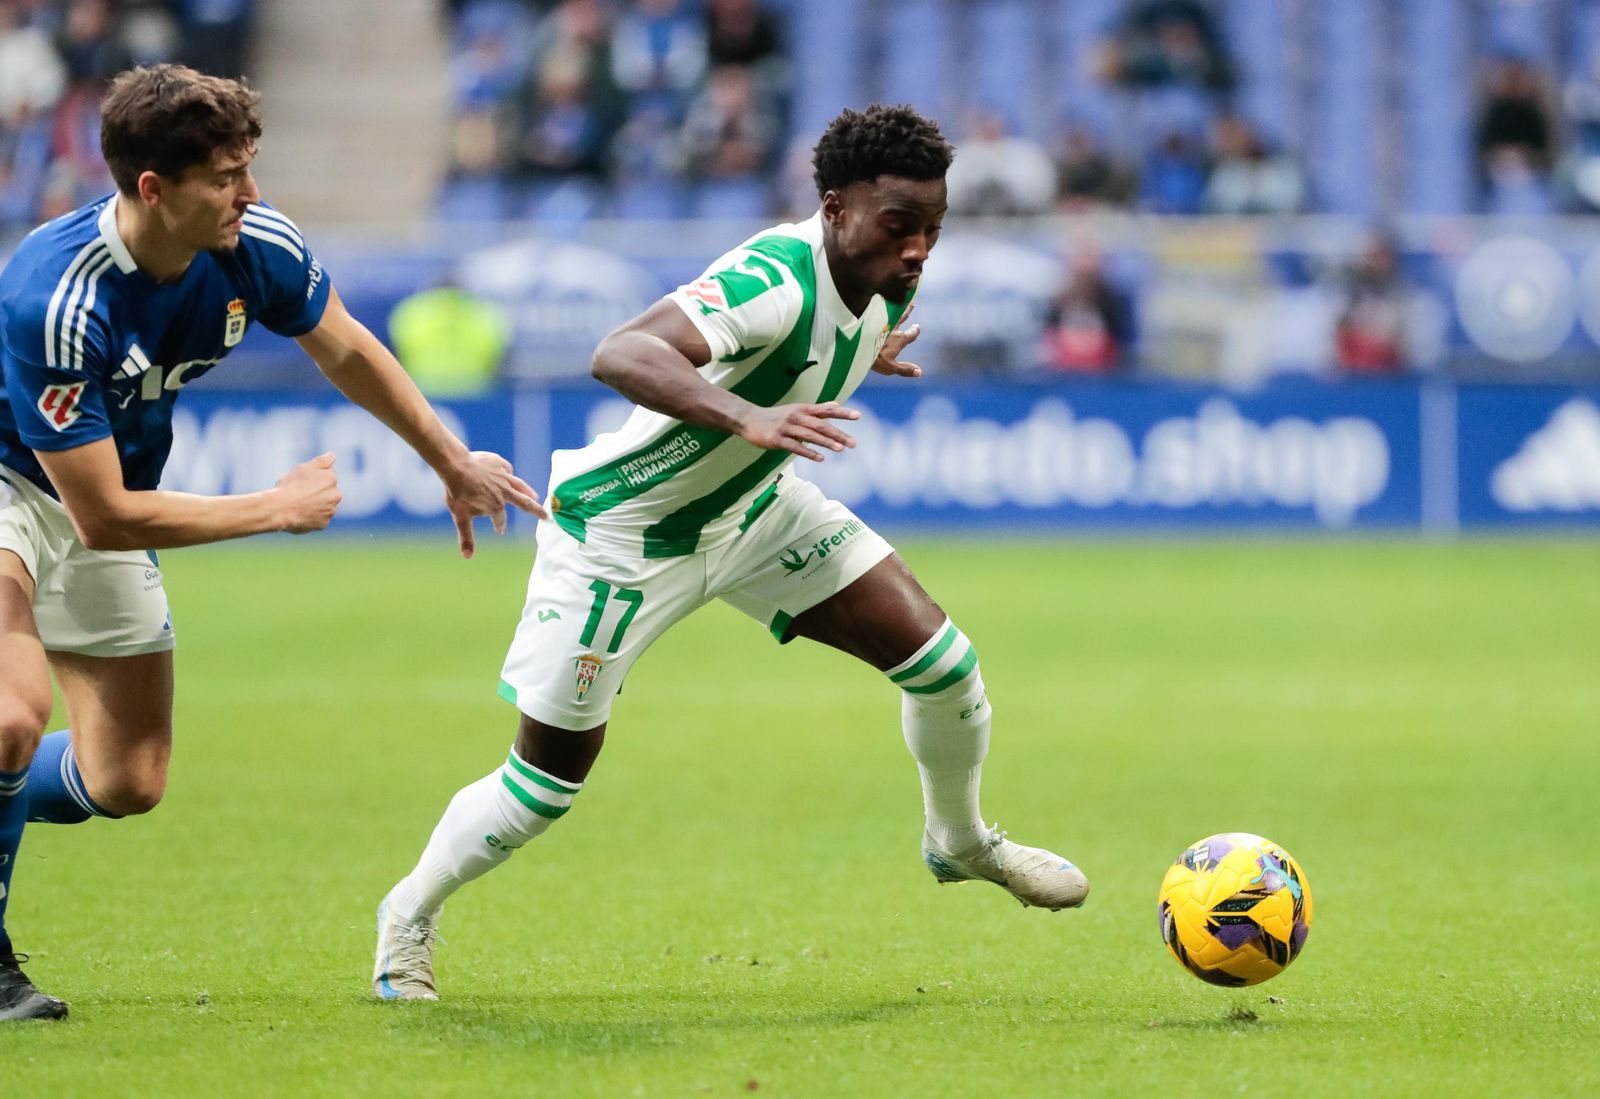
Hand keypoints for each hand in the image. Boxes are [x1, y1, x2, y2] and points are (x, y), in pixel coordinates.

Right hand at [275, 452, 340, 533]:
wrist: (281, 508)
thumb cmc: (291, 485)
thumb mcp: (305, 467)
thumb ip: (322, 461)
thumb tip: (333, 456)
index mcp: (332, 479)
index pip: (325, 477)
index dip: (312, 479)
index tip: (302, 482)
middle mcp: (336, 495)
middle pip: (326, 492)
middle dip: (316, 492)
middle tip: (299, 493)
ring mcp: (330, 511)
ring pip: (323, 506)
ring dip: (314, 505)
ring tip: (297, 504)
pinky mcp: (323, 524)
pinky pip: (317, 519)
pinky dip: (310, 517)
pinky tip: (299, 514)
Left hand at [443, 450, 546, 558]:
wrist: (456, 466)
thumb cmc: (458, 493)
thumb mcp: (460, 517)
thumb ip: (466, 537)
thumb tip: (467, 557)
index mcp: (496, 507)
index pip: (500, 519)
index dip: (499, 526)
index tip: (499, 531)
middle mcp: (504, 492)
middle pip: (524, 503)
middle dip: (536, 511)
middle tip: (545, 515)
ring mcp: (503, 477)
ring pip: (520, 486)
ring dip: (528, 492)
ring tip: (535, 497)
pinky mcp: (499, 464)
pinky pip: (507, 470)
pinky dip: (508, 474)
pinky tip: (508, 475)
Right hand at [737, 401, 859, 461]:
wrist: (748, 419)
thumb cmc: (775, 416)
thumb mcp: (797, 409)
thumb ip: (817, 409)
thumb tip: (836, 404)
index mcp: (803, 409)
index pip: (826, 410)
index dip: (842, 413)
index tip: (858, 416)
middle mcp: (796, 417)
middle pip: (821, 425)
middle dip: (838, 434)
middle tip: (853, 444)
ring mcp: (786, 428)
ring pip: (810, 435)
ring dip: (826, 442)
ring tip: (840, 449)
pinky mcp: (777, 439)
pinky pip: (795, 447)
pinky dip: (808, 452)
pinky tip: (820, 458)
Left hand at [871, 302, 921, 377]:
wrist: (857, 346)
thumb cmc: (874, 359)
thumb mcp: (890, 367)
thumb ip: (905, 369)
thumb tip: (919, 372)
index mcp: (899, 339)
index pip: (911, 334)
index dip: (914, 331)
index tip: (916, 328)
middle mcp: (893, 328)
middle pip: (903, 317)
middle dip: (908, 311)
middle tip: (912, 304)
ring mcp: (882, 321)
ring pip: (893, 310)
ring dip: (898, 304)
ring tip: (900, 299)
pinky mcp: (871, 316)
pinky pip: (879, 307)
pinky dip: (883, 302)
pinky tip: (880, 299)